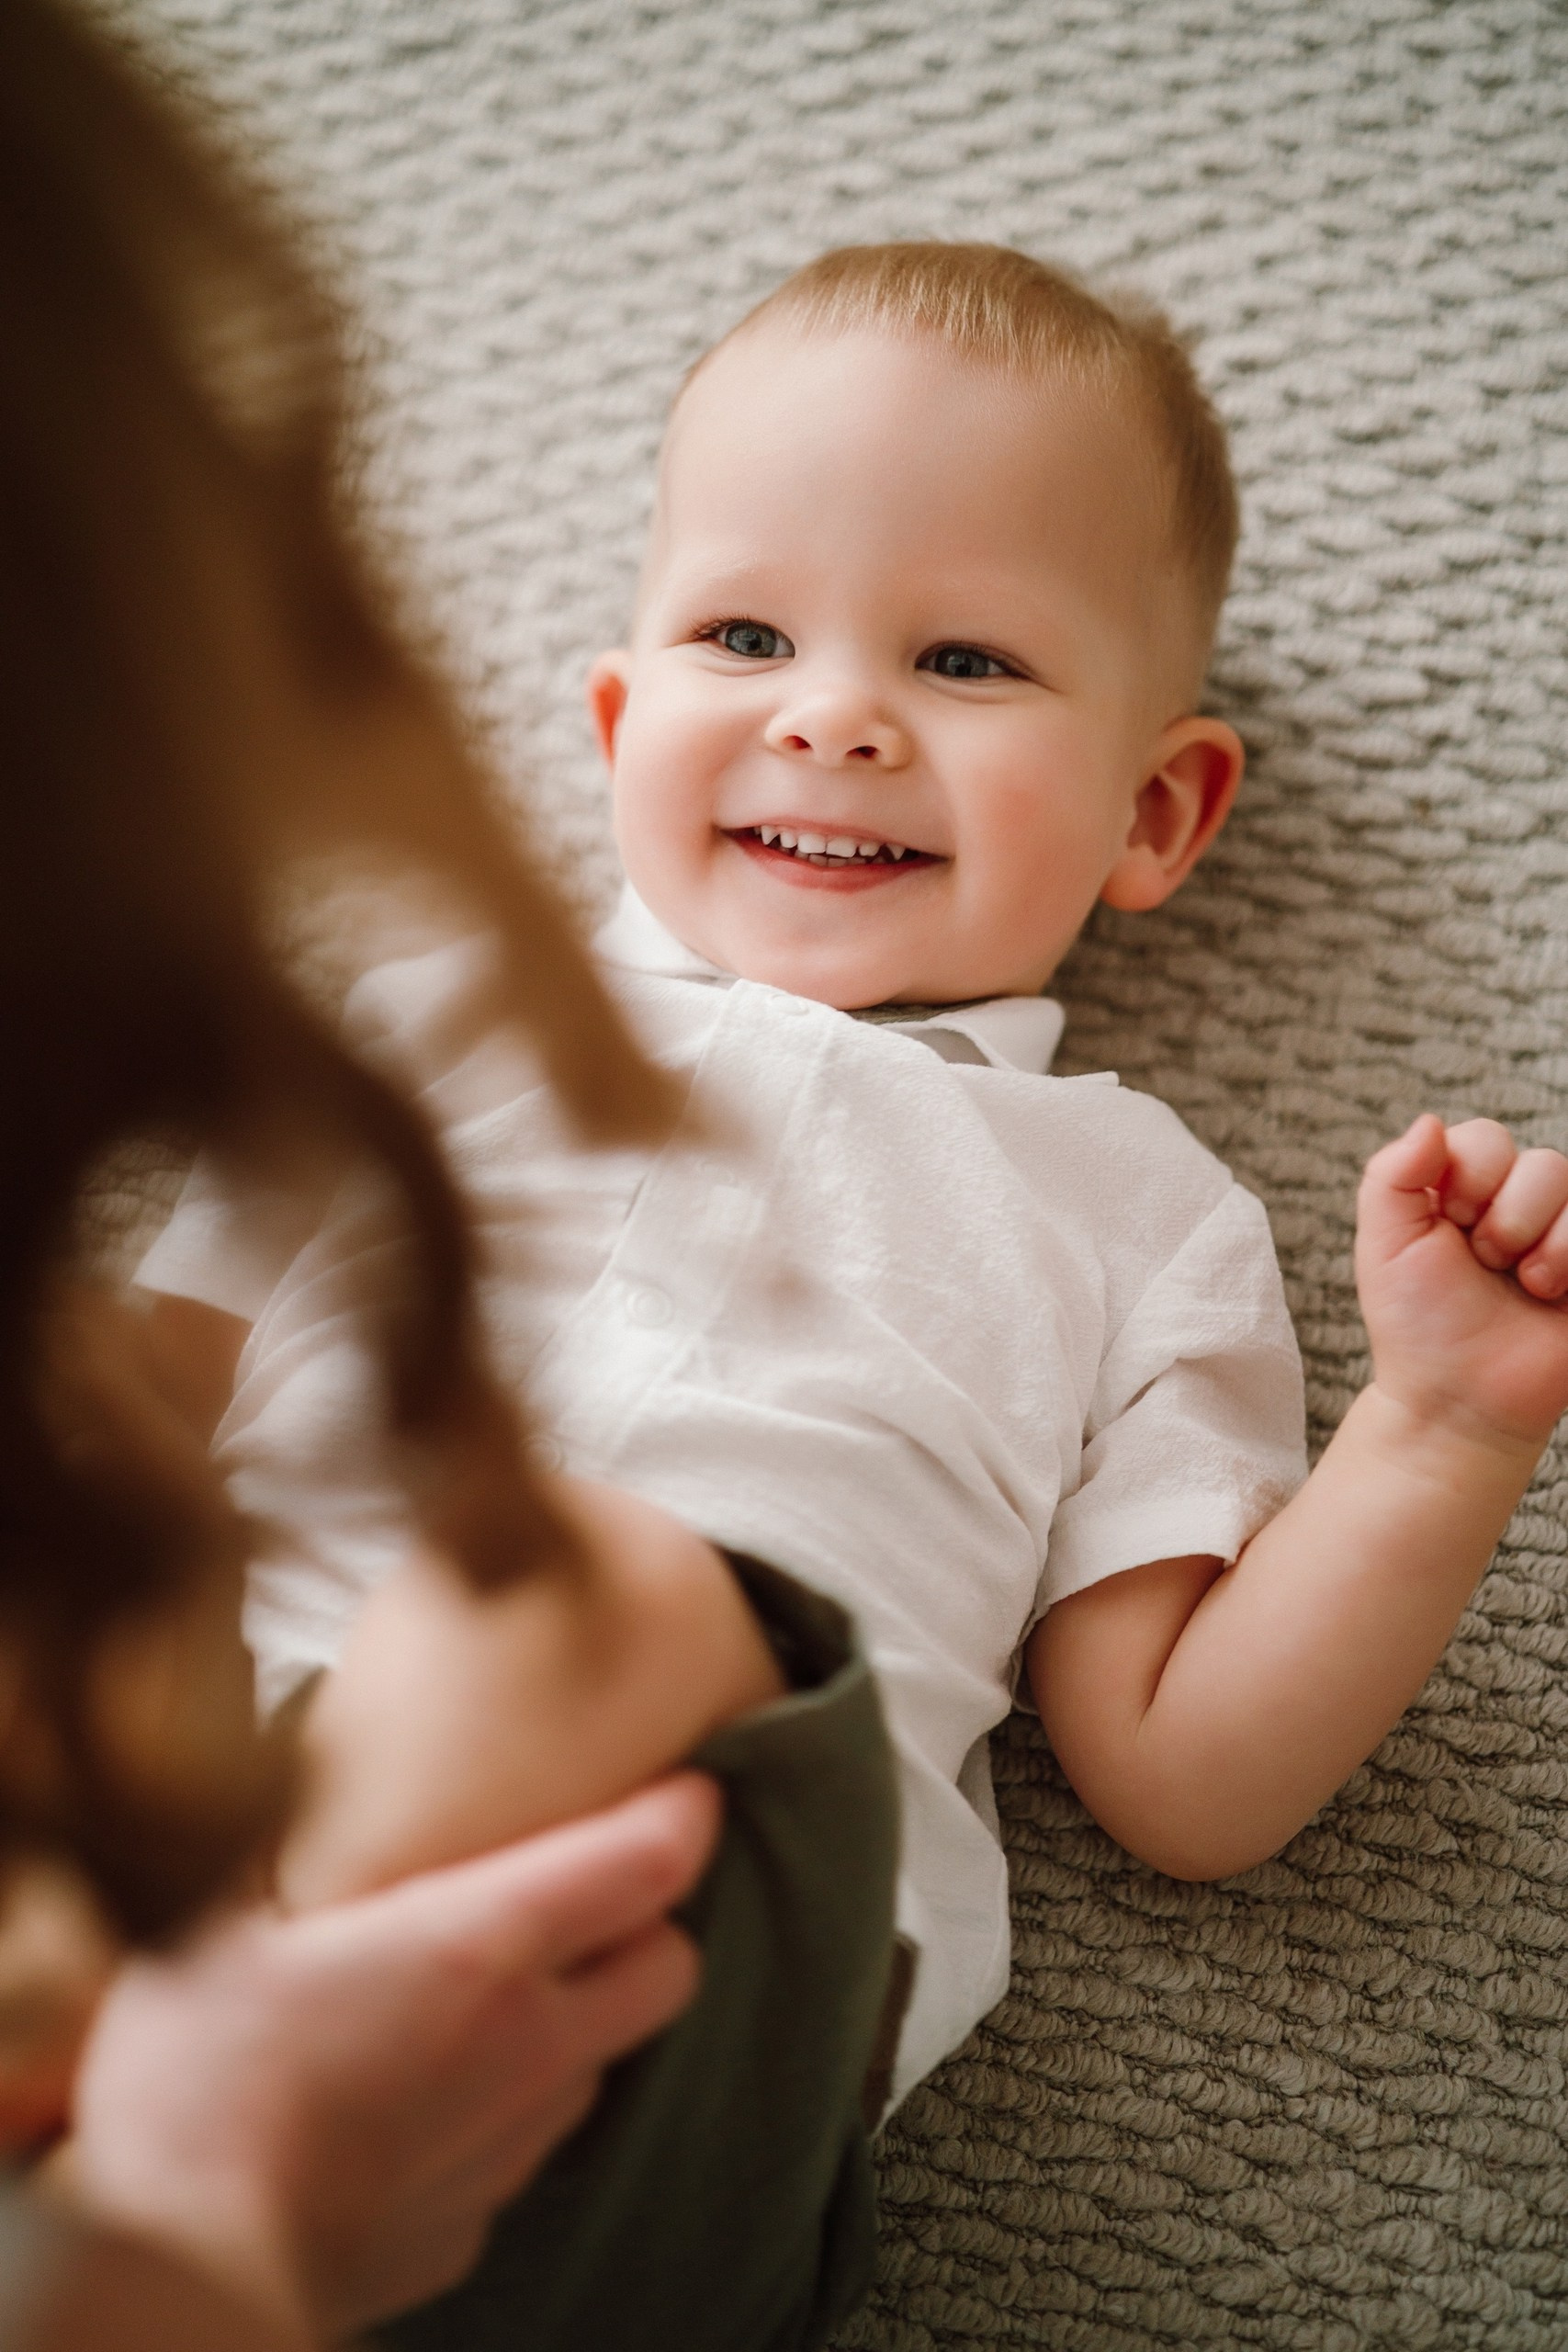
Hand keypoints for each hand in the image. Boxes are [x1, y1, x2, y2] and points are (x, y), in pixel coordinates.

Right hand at [63, 1773, 719, 2339]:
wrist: (176, 2274)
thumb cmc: (191, 2090)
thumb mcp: (218, 1920)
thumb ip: (284, 1838)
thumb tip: (290, 1765)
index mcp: (476, 1949)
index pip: (646, 1864)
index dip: (682, 1813)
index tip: (683, 1785)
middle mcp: (523, 2047)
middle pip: (668, 1966)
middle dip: (646, 1923)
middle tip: (582, 1893)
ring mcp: (508, 2147)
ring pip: (598, 2061)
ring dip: (568, 2020)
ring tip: (481, 1996)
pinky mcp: (470, 2226)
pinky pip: (518, 2145)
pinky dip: (496, 2110)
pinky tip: (417, 2098)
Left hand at [1356, 1114, 1567, 1450]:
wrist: (1460, 1401)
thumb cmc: (1417, 1325)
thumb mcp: (1384, 1246)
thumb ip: (1392, 1175)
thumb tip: (1429, 1120)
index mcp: (1461, 1188)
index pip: (1488, 1139)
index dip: (1472, 1180)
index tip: (1449, 1226)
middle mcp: (1516, 1204)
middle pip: (1542, 1164)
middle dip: (1508, 1221)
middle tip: (1485, 1265)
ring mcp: (1560, 1235)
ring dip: (1546, 1246)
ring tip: (1523, 1285)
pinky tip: (1553, 1295)